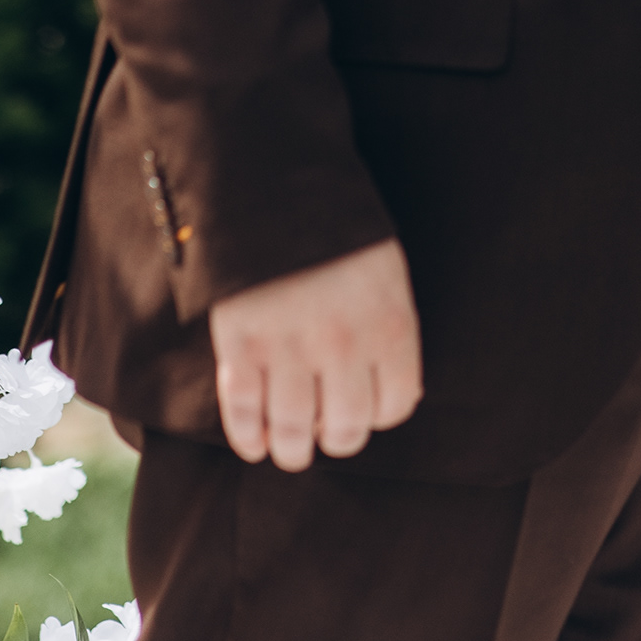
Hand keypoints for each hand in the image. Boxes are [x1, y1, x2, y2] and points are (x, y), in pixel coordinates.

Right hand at [208, 237, 422, 470]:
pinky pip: (244, 415)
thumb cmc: (342, 238)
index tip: (365, 406)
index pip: (394, 407)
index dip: (378, 414)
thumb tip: (398, 400)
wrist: (279, 190)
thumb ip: (393, 335)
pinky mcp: (242, 346)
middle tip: (325, 429)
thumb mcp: (388, 277)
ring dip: (292, 451)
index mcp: (389, 326)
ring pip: (293, 434)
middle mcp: (343, 346)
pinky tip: (255, 442)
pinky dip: (249, 438)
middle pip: (346, 430)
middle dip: (337, 437)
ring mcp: (290, 349)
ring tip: (290, 447)